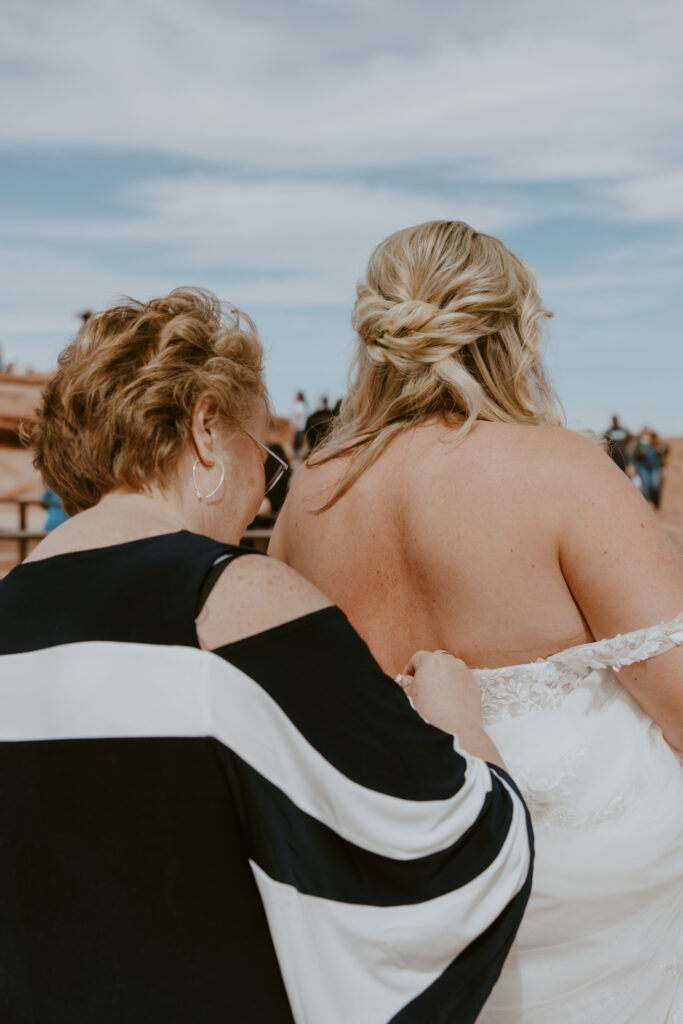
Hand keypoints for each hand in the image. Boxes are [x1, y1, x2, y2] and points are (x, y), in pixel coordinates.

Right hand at [398, 649, 503, 766]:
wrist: (456, 731)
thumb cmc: (429, 714)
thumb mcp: (408, 697)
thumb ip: (405, 684)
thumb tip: (409, 681)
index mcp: (431, 661)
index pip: (417, 658)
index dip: (410, 669)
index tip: (408, 681)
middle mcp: (450, 662)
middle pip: (435, 661)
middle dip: (427, 672)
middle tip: (421, 688)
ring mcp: (465, 673)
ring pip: (449, 670)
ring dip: (442, 678)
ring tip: (436, 698)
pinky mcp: (475, 685)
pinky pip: (460, 681)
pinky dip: (454, 687)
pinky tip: (449, 702)